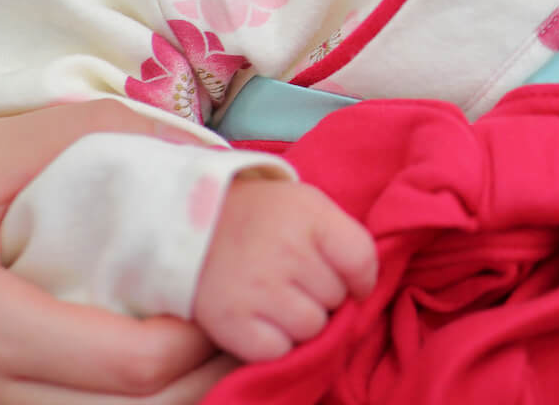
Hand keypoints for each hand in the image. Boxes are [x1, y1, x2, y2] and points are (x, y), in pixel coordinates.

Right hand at [192, 178, 377, 362]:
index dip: (361, 277)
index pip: (361, 260)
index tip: (349, 279)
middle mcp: (285, 251)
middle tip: (296, 278)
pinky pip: (278, 351)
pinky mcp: (231, 322)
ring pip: (312, 329)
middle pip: (337, 298)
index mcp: (310, 215)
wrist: (192, 224)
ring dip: (301, 320)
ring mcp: (257, 288)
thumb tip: (365, 290)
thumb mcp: (308, 206)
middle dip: (324, 294)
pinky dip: (274, 342)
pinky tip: (261, 318)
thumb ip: (343, 240)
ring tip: (279, 299)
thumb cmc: (263, 218)